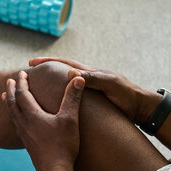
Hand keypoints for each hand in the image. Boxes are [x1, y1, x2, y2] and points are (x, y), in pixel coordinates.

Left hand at [2, 71, 84, 170]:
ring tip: (5, 97)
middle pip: (12, 103)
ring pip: (12, 115)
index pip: (22, 94)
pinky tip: (18, 120)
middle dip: (10, 90)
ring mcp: (24, 135)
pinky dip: (14, 116)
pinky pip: (16, 125)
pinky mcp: (27, 144)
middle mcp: (24, 124)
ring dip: (8, 103)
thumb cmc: (63, 145)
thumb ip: (72, 97)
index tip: (22, 73)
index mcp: (32, 115)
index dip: (22, 82)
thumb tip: (77, 78)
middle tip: (8, 81)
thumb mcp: (70, 119)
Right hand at [29, 57, 160, 123]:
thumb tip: (69, 72)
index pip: (65, 63)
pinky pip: (72, 94)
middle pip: (63, 70)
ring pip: (66, 82)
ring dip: (51, 82)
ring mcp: (91, 89)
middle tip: (29, 71)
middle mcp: (89, 78)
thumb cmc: (128, 96)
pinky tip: (55, 102)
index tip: (32, 62)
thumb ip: (92, 78)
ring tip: (37, 86)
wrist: (142, 108)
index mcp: (91, 72)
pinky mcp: (93, 99)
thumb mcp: (109, 85)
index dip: (48, 62)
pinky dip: (61, 94)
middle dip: (46, 70)